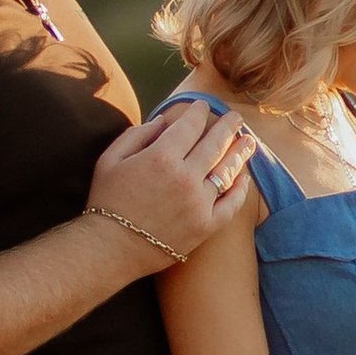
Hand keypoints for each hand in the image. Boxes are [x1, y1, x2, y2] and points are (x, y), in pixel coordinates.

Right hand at [89, 98, 255, 265]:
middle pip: (215, 143)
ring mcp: (199, 202)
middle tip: (236, 118)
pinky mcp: (206, 226)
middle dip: (228, 126)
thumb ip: (137, 135)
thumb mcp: (111, 159)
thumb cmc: (107, 202)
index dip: (198, 112)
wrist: (110, 249)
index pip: (190, 125)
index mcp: (161, 156)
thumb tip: (164, 121)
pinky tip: (244, 178)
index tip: (203, 106)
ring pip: (227, 170)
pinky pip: (231, 204)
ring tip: (249, 142)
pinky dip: (240, 189)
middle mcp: (185, 177)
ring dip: (240, 152)